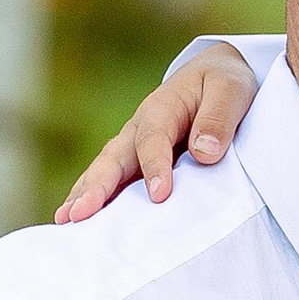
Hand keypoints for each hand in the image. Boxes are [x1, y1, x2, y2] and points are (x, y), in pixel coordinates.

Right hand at [58, 42, 261, 220]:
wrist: (216, 76)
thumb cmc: (225, 83)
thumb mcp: (231, 89)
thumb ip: (218, 118)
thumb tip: (204, 153)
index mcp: (162, 108)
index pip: (154, 139)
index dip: (155, 166)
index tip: (159, 196)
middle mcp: (140, 128)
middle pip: (114, 158)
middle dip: (96, 186)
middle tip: (80, 213)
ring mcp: (135, 147)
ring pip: (106, 171)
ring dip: (85, 195)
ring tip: (67, 221)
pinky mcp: (138, 164)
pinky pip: (115, 183)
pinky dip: (96, 200)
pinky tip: (79, 223)